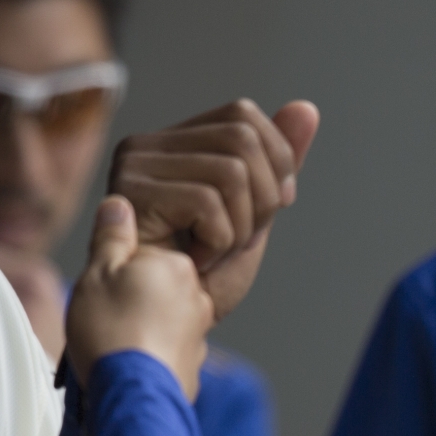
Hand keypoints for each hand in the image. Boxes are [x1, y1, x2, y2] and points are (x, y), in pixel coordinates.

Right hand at [64, 195, 212, 398]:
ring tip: (115, 344)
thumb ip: (112, 238)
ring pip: (165, 320)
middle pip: (158, 288)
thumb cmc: (110, 330)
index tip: (101, 291)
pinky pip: (169, 351)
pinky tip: (131, 365)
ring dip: (142, 328)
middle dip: (133, 299)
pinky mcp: (193, 367)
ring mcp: (198, 334)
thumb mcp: (98, 273)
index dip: (118, 272)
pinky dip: (151, 354)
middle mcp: (197, 297)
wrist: (132, 396)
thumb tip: (121, 203)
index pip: (147, 257)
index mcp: (176, 267)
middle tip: (104, 318)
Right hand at [109, 98, 318, 318]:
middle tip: (240, 237)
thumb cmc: (207, 277)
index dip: (276, 159)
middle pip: (242, 138)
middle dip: (264, 197)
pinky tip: (196, 260)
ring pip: (230, 171)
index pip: (243, 115)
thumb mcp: (257, 213)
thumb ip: (279, 162)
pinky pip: (208, 201)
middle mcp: (146, 145)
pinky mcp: (129, 193)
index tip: (277, 203)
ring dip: (241, 226)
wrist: (171, 326)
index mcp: (175, 143)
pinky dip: (219, 240)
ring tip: (215, 251)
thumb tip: (306, 108)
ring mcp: (133, 166)